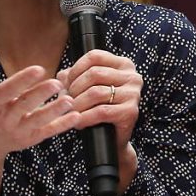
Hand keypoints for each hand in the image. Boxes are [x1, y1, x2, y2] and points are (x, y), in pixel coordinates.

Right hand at [0, 49, 79, 195]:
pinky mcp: (29, 139)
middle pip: (25, 105)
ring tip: (69, 100)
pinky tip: (75, 116)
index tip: (39, 69)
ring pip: (38, 120)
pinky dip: (61, 125)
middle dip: (41, 94)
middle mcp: (5, 117)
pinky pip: (47, 132)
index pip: (8, 90)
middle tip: (57, 83)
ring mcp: (18, 130)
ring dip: (54, 111)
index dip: (23, 80)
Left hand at [58, 48, 142, 175]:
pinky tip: (78, 123)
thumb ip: (75, 77)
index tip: (65, 83)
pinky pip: (101, 111)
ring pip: (96, 93)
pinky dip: (85, 117)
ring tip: (70, 112)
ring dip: (77, 104)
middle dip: (74, 88)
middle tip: (64, 101)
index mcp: (123, 65)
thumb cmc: (100, 108)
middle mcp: (132, 76)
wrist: (113, 138)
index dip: (75, 69)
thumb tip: (61, 76)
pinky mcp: (130, 112)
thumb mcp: (89, 87)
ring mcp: (133, 94)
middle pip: (94, 74)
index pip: (94, 57)